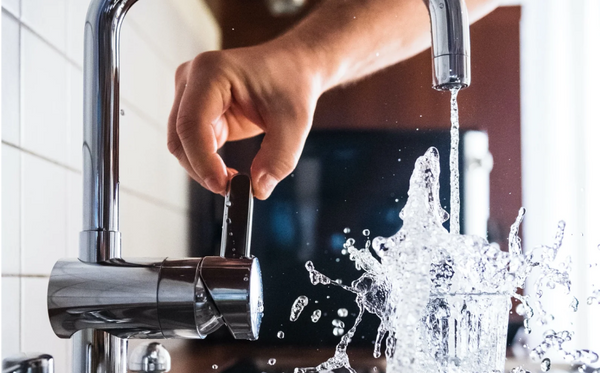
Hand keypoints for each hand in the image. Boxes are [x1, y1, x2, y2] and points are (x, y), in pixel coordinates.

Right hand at [167, 42, 321, 199]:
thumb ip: (279, 158)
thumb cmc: (292, 83)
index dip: (202, 160)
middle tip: (231, 189)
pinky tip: (229, 171)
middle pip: (180, 137)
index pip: (192, 123)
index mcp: (211, 71)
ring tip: (234, 180)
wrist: (293, 68)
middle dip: (202, 168)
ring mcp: (190, 94)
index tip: (223, 185)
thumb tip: (258, 188)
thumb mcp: (295, 122)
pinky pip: (192, 145)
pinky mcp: (196, 110)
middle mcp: (192, 79)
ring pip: (181, 145)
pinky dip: (207, 163)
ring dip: (203, 168)